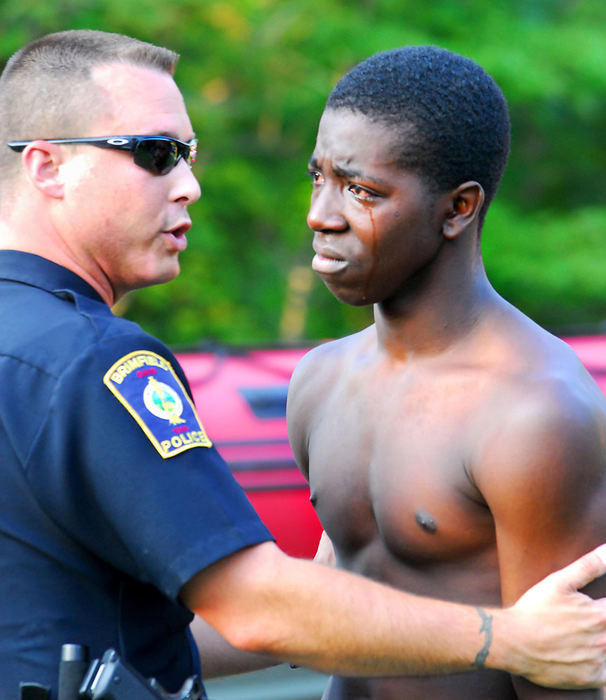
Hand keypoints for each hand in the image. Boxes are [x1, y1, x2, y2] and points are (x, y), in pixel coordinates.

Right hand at [505, 545, 605, 687]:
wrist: (512, 641)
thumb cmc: (534, 609)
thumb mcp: (558, 582)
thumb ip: (589, 566)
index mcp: (600, 615)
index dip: (601, 608)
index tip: (590, 609)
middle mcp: (604, 639)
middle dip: (598, 622)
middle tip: (575, 621)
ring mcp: (598, 661)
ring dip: (599, 642)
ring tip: (579, 636)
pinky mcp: (589, 679)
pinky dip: (599, 664)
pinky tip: (582, 655)